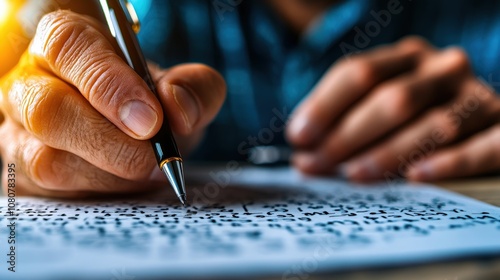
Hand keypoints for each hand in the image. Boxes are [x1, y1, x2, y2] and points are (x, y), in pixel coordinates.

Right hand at [0, 11, 225, 196]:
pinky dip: (100, 194)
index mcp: (65, 43)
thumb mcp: (178, 87)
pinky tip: (127, 185)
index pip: (70, 48)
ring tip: (149, 171)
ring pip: (46, 160)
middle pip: (48, 110)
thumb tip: (180, 110)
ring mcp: (20, 132)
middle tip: (154, 158)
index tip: (151, 120)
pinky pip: (53, 195)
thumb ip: (194, 87)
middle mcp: (31, 84)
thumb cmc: (145, 102)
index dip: (110, 84)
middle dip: (110, 141)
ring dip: (110, 175)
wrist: (124, 130)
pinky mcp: (25, 174)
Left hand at [287, 36, 499, 181]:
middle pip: (393, 99)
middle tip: (315, 164)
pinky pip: (484, 148)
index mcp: (408, 57)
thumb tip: (302, 148)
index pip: (360, 73)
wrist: (477, 121)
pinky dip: (450, 163)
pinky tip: (416, 177)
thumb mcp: (379, 101)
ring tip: (353, 175)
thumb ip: (343, 117)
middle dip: (347, 136)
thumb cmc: (412, 116)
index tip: (298, 137)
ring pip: (433, 125)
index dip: (324, 106)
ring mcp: (477, 98)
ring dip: (387, 154)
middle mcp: (444, 70)